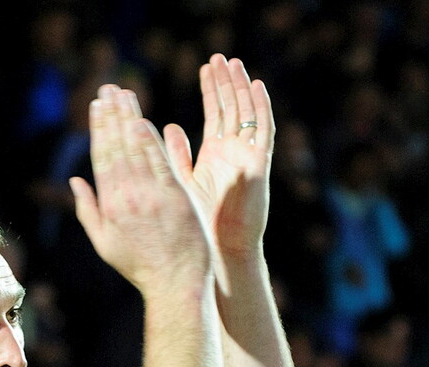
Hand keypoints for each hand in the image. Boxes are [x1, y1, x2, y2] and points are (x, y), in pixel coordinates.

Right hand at [70, 84, 212, 292]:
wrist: (175, 282)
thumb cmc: (140, 266)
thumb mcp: (104, 244)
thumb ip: (88, 210)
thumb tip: (75, 181)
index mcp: (109, 206)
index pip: (102, 158)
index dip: (99, 129)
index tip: (97, 107)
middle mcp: (127, 197)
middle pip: (117, 147)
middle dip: (111, 115)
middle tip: (109, 89)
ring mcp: (151, 195)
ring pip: (137, 148)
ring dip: (130, 118)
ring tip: (125, 94)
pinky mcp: (175, 195)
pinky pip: (160, 161)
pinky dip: (152, 139)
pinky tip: (144, 119)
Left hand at [165, 54, 274, 264]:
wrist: (220, 248)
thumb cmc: (200, 222)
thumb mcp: (183, 182)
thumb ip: (176, 156)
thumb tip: (165, 128)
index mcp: (216, 155)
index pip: (215, 114)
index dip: (211, 91)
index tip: (205, 67)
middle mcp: (234, 153)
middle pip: (232, 109)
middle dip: (226, 83)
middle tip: (220, 57)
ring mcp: (248, 157)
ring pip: (247, 114)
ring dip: (241, 89)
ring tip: (234, 63)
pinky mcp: (259, 165)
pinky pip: (263, 131)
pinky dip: (261, 108)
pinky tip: (257, 87)